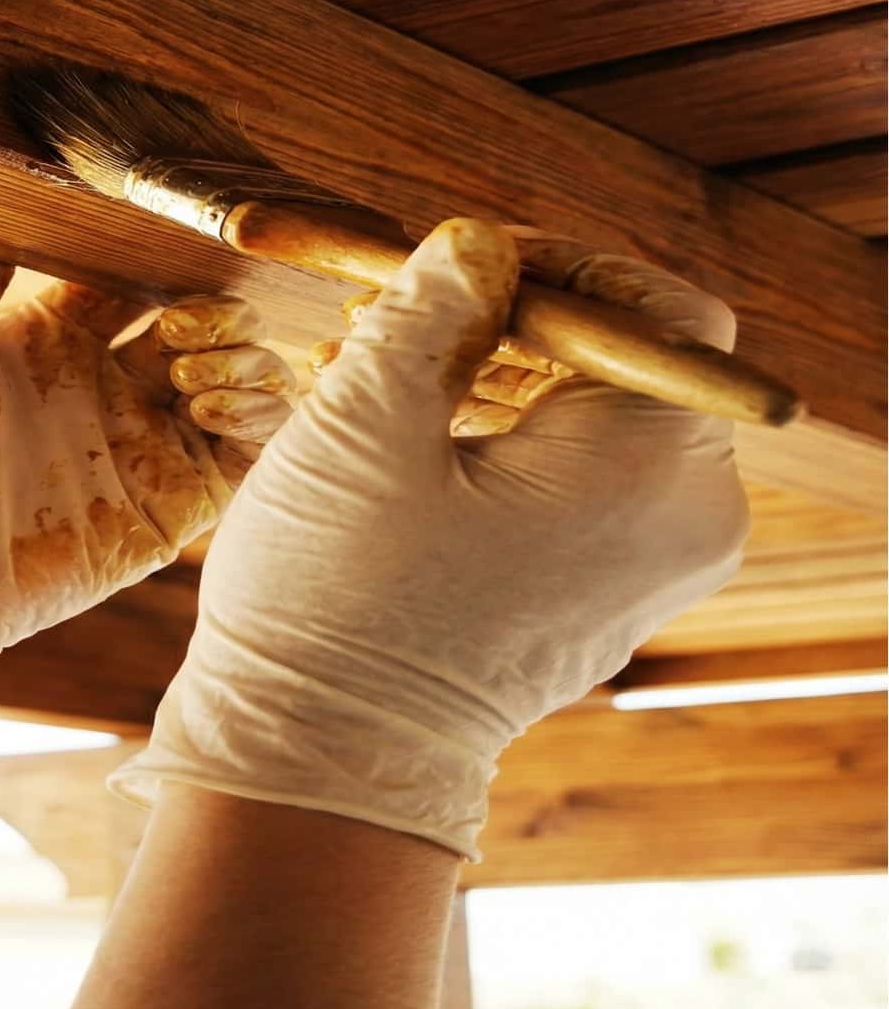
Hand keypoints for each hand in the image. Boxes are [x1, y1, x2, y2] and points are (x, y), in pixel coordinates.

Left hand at [0, 245, 293, 754]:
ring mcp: (133, 452)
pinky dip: (260, 416)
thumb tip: (15, 202)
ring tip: (191, 362)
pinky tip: (209, 398)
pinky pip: (244, 458)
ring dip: (243, 355)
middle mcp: (97, 392)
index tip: (164, 237)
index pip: (131, 276)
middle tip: (185, 315)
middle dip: (214, 305)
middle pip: (199, 324)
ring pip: (239, 383)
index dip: (159, 254)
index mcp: (40, 344)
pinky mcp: (161, 515)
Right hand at [111, 218, 748, 858]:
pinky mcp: (609, 589)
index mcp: (647, 471)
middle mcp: (684, 519)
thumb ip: (433, 307)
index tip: (463, 259)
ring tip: (376, 356)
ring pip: (600, 410)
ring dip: (497, 366)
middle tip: (401, 302)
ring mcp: (654, 564)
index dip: (564, 262)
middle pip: (629, 358)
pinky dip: (507, 429)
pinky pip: (585, 472)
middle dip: (513, 313)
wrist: (324, 767)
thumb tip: (477, 241)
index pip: (658, 313)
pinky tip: (405, 420)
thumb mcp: (365, 422)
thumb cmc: (336, 602)